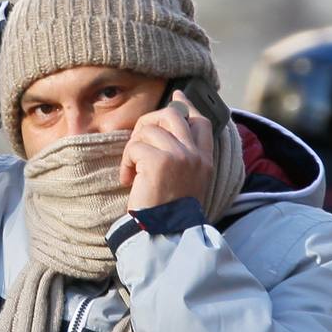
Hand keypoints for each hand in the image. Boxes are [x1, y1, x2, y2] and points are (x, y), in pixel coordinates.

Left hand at [120, 90, 213, 211]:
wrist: (166, 235)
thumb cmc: (169, 214)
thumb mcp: (187, 183)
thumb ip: (184, 159)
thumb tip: (167, 134)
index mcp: (205, 160)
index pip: (200, 121)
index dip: (187, 105)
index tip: (177, 96)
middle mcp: (196, 154)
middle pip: (172, 114)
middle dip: (149, 122)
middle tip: (137, 143)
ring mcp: (179, 155)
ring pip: (149, 129)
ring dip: (133, 148)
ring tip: (133, 170)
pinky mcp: (159, 161)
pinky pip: (134, 146)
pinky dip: (126, 162)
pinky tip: (128, 180)